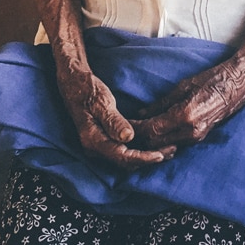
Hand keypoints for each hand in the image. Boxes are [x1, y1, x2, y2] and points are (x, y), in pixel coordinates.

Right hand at [57, 67, 175, 167]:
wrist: (73, 83)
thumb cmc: (87, 89)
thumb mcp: (102, 101)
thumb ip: (114, 121)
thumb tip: (128, 137)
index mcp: (93, 139)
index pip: (121, 157)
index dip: (142, 158)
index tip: (160, 155)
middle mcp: (94, 148)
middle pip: (124, 162)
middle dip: (148, 159)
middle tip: (171, 152)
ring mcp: (97, 146)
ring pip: (124, 159)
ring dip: (145, 156)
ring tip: (167, 149)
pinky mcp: (102, 141)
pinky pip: (122, 151)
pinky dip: (138, 151)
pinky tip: (152, 145)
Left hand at [131, 55, 244, 148]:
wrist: (239, 83)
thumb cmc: (213, 79)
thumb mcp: (183, 86)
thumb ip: (162, 103)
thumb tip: (143, 113)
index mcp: (184, 115)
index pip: (151, 131)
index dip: (135, 129)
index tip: (125, 124)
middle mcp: (191, 131)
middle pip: (155, 144)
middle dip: (141, 138)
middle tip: (130, 128)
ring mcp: (197, 136)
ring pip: (165, 147)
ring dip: (152, 140)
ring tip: (142, 129)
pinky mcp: (201, 137)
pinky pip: (177, 143)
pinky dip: (165, 139)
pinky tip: (159, 130)